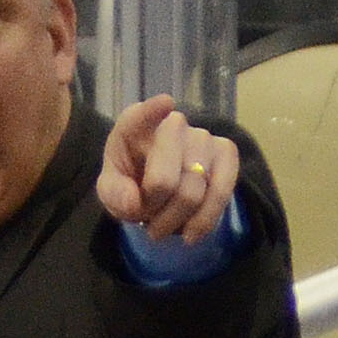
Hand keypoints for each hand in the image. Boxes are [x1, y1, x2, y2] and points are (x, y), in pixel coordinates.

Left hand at [96, 95, 240, 243]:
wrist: (159, 190)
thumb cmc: (132, 183)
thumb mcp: (112, 190)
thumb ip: (114, 194)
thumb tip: (134, 203)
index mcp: (134, 125)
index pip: (139, 117)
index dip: (152, 111)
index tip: (165, 105)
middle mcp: (172, 123)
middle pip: (165, 181)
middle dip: (154, 211)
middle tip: (147, 222)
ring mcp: (202, 137)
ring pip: (194, 191)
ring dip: (176, 221)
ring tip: (163, 229)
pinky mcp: (226, 153)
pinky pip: (222, 191)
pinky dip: (205, 219)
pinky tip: (191, 233)